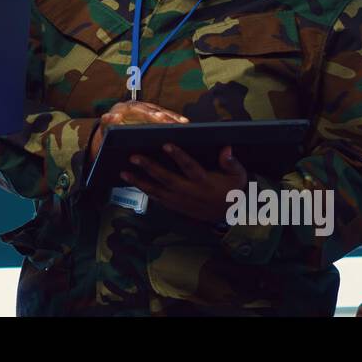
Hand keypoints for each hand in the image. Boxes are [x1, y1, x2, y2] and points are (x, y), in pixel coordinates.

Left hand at [92, 101, 187, 160]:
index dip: (149, 114)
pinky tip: (184, 123)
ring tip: (184, 123)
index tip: (159, 118)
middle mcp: (133, 106)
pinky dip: (173, 118)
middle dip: (164, 116)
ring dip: (172, 117)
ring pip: (159, 111)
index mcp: (122, 108)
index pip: (137, 109)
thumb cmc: (106, 136)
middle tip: (175, 122)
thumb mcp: (104, 131)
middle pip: (151, 109)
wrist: (105, 136)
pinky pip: (163, 115)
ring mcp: (142, 109)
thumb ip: (106, 123)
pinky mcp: (149, 114)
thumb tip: (111, 116)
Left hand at [119, 143, 246, 222]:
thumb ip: (231, 163)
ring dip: (139, 182)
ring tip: (123, 173)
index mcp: (204, 182)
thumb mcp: (238, 176)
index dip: (178, 156)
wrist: (230, 217)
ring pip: (157, 191)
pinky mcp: (176, 207)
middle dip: (149, 167)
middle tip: (134, 157)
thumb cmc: (232, 191)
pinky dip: (145, 191)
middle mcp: (190, 192)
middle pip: (166, 178)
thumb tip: (226, 148)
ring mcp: (181, 201)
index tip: (165, 144)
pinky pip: (157, 199)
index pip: (189, 167)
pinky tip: (133, 183)